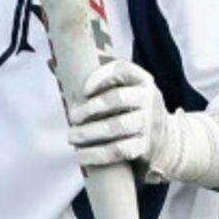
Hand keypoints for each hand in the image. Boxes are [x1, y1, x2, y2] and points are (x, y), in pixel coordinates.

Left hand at [66, 58, 173, 175]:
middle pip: (117, 99)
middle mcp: (148, 98)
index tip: (83, 90)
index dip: (101, 77)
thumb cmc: (131, 111)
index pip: (123, 69)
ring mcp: (148, 123)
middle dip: (89, 109)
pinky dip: (96, 154)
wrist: (166, 141)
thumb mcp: (122, 91)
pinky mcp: (145, 146)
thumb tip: (51, 63)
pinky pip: (119, 150)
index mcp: (141, 80)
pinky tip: (81, 155)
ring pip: (116, 126)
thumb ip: (91, 80)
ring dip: (88, 133)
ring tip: (72, 137)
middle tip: (72, 118)